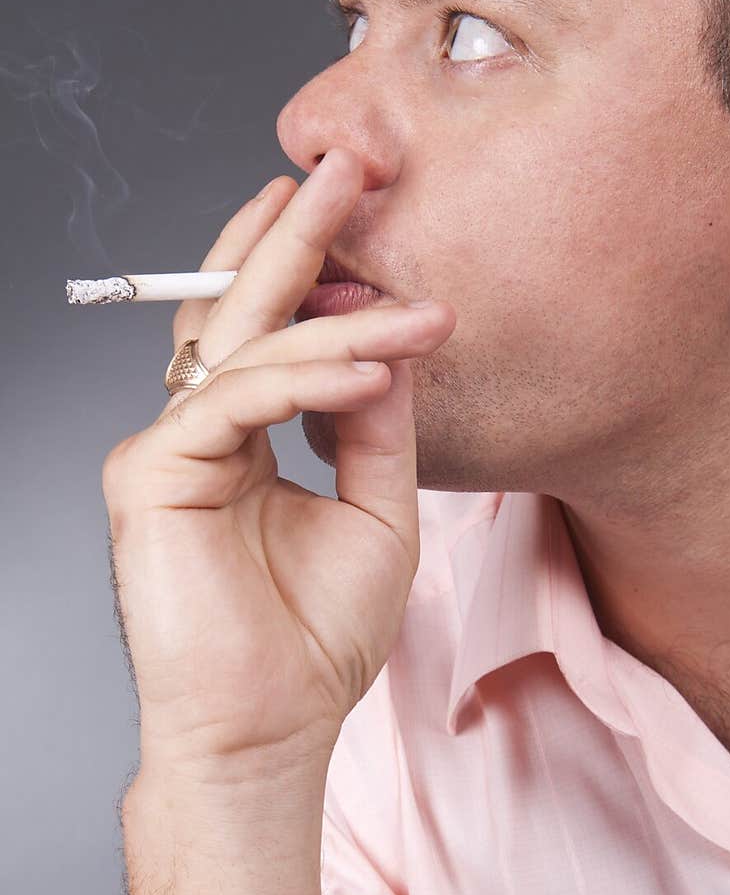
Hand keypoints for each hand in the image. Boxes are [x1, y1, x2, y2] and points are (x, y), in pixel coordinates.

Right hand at [102, 147, 455, 777]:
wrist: (270, 730)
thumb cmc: (315, 639)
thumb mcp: (377, 513)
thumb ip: (378, 428)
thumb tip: (393, 343)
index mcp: (242, 439)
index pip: (271, 332)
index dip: (315, 271)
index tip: (376, 223)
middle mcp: (198, 432)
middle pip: (241, 310)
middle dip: (296, 234)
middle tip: (348, 164)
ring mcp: (168, 448)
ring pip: (247, 349)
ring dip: (334, 317)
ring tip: (414, 303)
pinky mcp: (150, 472)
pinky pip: (234, 400)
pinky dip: (307, 379)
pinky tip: (372, 368)